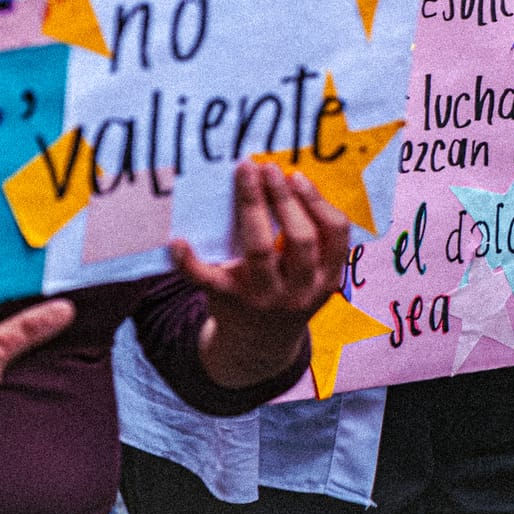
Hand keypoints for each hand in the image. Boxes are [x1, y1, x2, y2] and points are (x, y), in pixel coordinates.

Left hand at [173, 158, 350, 387]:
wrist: (258, 346)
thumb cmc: (286, 289)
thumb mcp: (311, 274)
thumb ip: (311, 237)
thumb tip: (287, 177)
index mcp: (327, 278)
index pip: (334, 233)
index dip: (317, 201)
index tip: (296, 175)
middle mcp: (299, 290)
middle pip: (299, 239)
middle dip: (283, 198)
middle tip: (267, 167)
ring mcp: (264, 298)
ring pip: (260, 250)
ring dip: (252, 207)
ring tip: (245, 176)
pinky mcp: (229, 302)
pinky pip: (208, 280)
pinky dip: (190, 261)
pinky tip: (179, 241)